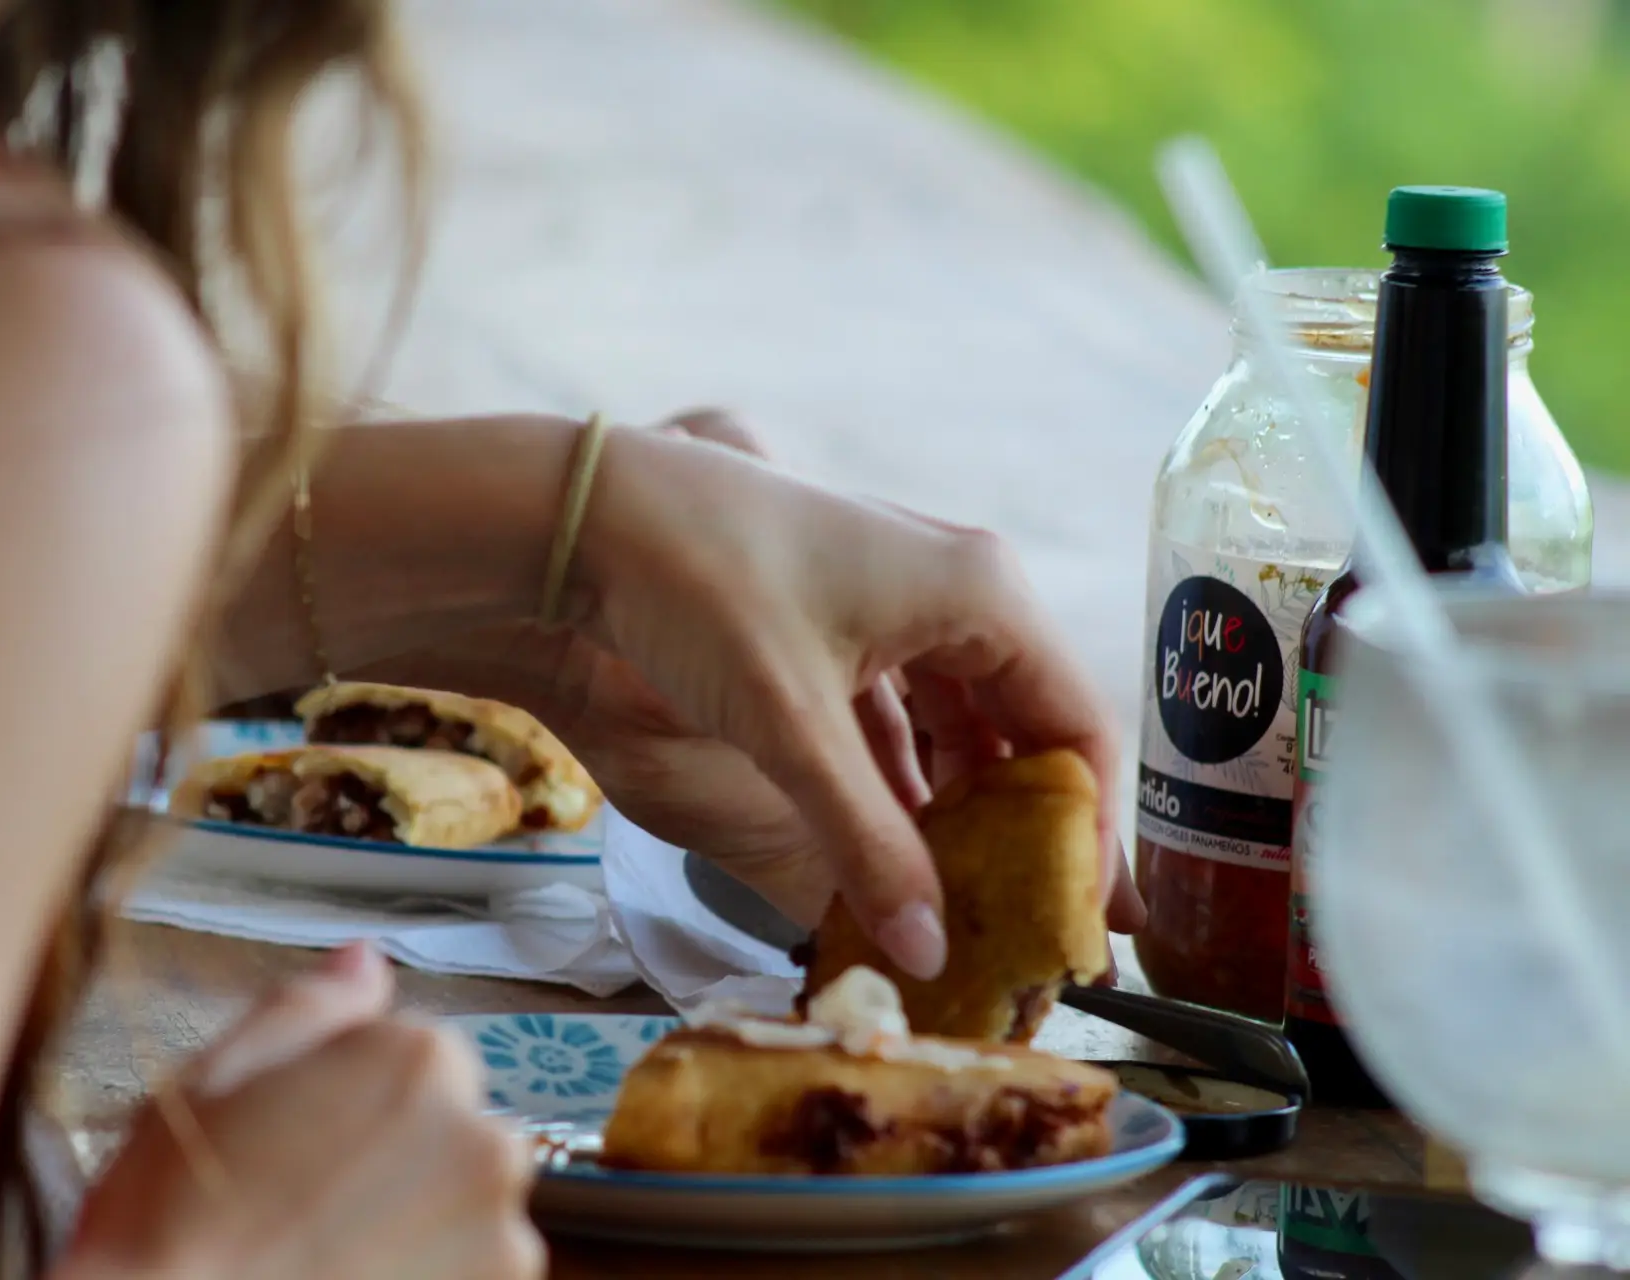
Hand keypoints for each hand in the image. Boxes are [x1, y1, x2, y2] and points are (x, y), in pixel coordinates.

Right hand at [57, 944, 541, 1279]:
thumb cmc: (172, 1220)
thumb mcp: (214, 1078)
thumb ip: (311, 1007)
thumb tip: (365, 960)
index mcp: (421, 1060)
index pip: (413, 1059)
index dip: (347, 1102)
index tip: (297, 1145)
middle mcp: (485, 1139)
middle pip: (449, 1131)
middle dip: (393, 1161)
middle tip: (306, 1206)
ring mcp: (502, 1233)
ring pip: (463, 1210)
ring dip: (415, 1225)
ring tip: (325, 1255)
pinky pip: (472, 1272)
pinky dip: (427, 1276)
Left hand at [572, 420, 1135, 978]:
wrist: (586, 511)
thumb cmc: (700, 590)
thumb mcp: (792, 729)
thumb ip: (867, 844)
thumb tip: (929, 952)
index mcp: (982, 593)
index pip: (1080, 729)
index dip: (1087, 834)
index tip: (1075, 922)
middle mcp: (960, 585)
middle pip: (1032, 726)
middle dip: (1029, 830)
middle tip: (1026, 928)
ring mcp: (903, 594)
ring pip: (970, 719)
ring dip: (966, 807)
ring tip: (960, 902)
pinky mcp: (848, 612)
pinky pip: (912, 706)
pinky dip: (910, 776)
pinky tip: (897, 844)